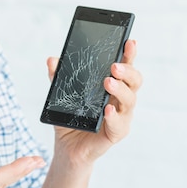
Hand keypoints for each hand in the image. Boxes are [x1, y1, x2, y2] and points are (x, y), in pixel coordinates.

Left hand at [47, 39, 141, 166]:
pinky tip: (108, 109)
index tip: (129, 41)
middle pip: (135, 81)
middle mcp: (121, 99)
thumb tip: (51, 60)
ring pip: (130, 100)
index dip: (129, 54)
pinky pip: (120, 124)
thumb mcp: (61, 93)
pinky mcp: (116, 133)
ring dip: (120, 89)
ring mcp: (121, 116)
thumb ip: (58, 76)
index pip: (125, 66)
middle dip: (128, 70)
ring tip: (108, 82)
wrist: (68, 145)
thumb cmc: (71, 116)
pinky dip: (114, 116)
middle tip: (114, 66)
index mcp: (113, 85)